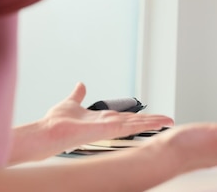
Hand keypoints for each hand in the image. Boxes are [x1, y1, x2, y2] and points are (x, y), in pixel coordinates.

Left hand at [40, 82, 172, 152]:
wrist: (47, 133)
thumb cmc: (55, 123)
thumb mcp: (70, 102)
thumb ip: (78, 95)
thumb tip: (81, 84)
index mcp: (102, 120)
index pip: (126, 118)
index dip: (140, 117)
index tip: (153, 117)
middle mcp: (108, 125)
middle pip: (136, 122)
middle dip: (153, 121)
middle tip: (169, 121)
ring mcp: (109, 128)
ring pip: (137, 124)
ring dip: (154, 122)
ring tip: (169, 122)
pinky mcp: (108, 129)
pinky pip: (131, 126)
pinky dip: (146, 124)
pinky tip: (157, 123)